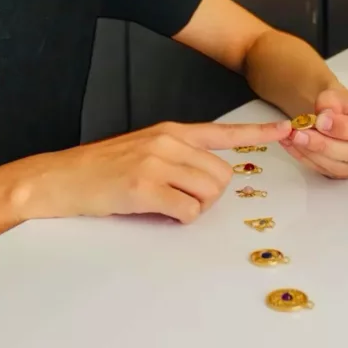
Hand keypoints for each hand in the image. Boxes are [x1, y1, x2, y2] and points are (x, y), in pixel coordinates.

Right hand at [14, 118, 291, 223]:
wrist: (61, 178)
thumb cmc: (102, 169)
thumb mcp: (144, 148)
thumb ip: (177, 154)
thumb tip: (209, 175)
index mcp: (170, 131)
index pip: (223, 131)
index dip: (258, 132)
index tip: (286, 129)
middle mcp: (168, 141)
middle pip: (220, 174)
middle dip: (208, 194)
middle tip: (178, 198)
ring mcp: (156, 163)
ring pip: (207, 193)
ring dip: (192, 207)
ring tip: (163, 203)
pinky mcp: (145, 187)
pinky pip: (187, 211)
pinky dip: (178, 218)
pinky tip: (155, 211)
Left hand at [280, 88, 347, 178]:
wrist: (335, 114)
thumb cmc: (341, 104)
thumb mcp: (336, 94)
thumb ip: (330, 103)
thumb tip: (324, 119)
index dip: (345, 128)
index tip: (320, 121)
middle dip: (325, 144)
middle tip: (299, 133)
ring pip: (342, 166)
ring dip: (314, 154)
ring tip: (293, 138)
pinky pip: (329, 172)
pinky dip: (308, 160)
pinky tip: (293, 147)